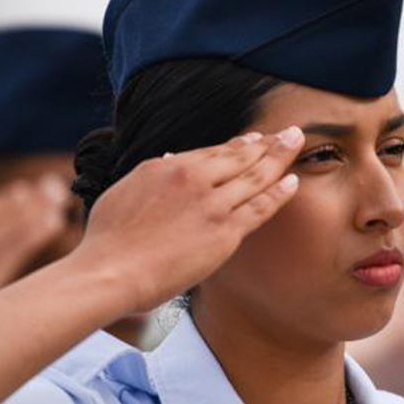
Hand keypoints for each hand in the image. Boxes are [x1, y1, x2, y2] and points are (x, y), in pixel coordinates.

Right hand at [76, 127, 304, 313]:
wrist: (110, 271)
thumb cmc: (107, 241)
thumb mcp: (123, 194)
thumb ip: (149, 178)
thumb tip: (167, 162)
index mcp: (166, 167)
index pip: (211, 152)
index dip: (237, 145)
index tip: (253, 140)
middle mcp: (192, 177)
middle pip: (239, 155)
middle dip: (267, 142)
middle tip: (289, 132)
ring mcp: (211, 203)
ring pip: (254, 175)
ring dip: (280, 157)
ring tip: (296, 143)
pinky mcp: (224, 230)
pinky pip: (260, 206)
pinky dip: (280, 192)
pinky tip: (294, 181)